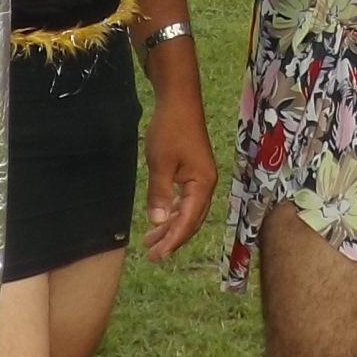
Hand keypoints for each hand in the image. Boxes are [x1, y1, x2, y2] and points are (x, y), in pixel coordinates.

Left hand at [139, 74, 218, 259]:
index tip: (157, 255)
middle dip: (172, 238)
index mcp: (202, 184)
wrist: (179, 100)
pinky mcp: (193, 172)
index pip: (188, 221)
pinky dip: (172, 212)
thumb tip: (157, 222)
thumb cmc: (170, 129)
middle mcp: (205, 185)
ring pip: (187, 211)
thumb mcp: (160, 163)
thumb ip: (159, 193)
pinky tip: (161, 218)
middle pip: (191, 220)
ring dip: (170, 227)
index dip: (173, 240)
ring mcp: (200, 178)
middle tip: (152, 255)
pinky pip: (184, 200)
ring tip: (151, 241)